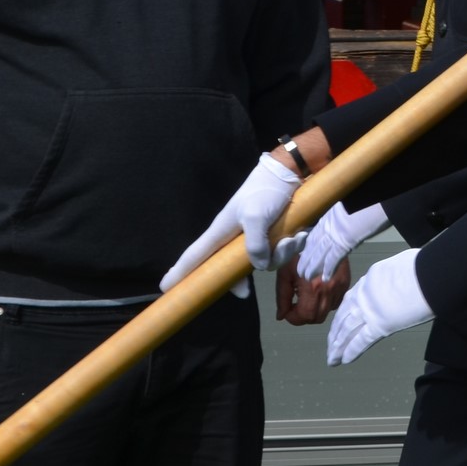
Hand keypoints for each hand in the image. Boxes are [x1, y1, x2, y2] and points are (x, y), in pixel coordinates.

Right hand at [162, 154, 301, 293]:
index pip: (195, 255)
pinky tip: (301, 233)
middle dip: (242, 279)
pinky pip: (284, 252)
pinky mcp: (275, 237)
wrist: (292, 174)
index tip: (165, 287)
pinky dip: (295, 244)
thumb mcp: (255, 216)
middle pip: (231, 270)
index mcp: (221, 232)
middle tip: (243, 291)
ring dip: (283, 253)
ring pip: (266, 262)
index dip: (180, 272)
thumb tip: (258, 267)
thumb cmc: (265, 191)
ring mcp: (256, 239)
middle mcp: (235, 239)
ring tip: (292, 238)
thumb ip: (254, 244)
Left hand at [276, 259, 352, 325]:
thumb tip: (281, 316)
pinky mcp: (346, 283)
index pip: (304, 317)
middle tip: (295, 306)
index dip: (292, 318)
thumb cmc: (299, 252)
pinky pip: (335, 302)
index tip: (287, 311)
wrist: (322, 236)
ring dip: (315, 310)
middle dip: (303, 316)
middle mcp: (329, 292)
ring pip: (326, 312)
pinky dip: (326, 302)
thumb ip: (282, 298)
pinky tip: (319, 291)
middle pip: (316, 318)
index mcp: (312, 289)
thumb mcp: (284, 274)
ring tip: (307, 297)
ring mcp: (340, 288)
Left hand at [295, 202, 391, 284]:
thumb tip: (348, 218)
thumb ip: (345, 213)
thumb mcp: (350, 203)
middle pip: (314, 246)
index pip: (315, 234)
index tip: (303, 254)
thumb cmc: (366, 198)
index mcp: (330, 216)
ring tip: (307, 276)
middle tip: (301, 271)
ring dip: (312, 267)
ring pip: (319, 254)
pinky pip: (333, 258)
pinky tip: (325, 277)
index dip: (309, 246)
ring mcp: (335, 234)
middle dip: (306, 259)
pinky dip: (328, 269)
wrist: (372, 196)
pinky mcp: (344, 242)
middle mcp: (329, 226)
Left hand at [326, 250, 433, 365]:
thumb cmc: (423, 266)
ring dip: (338, 346)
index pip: (352, 297)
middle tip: (330, 344)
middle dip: (335, 333)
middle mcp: (365, 295)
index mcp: (370, 278)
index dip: (344, 311)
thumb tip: (402, 275)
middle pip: (344, 317)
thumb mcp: (402, 263)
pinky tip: (344, 360)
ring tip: (332, 358)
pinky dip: (351, 352)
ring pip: (347, 331)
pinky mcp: (380, 325)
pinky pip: (361, 341)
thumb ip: (396, 274)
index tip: (339, 320)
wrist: (429, 274)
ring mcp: (370, 311)